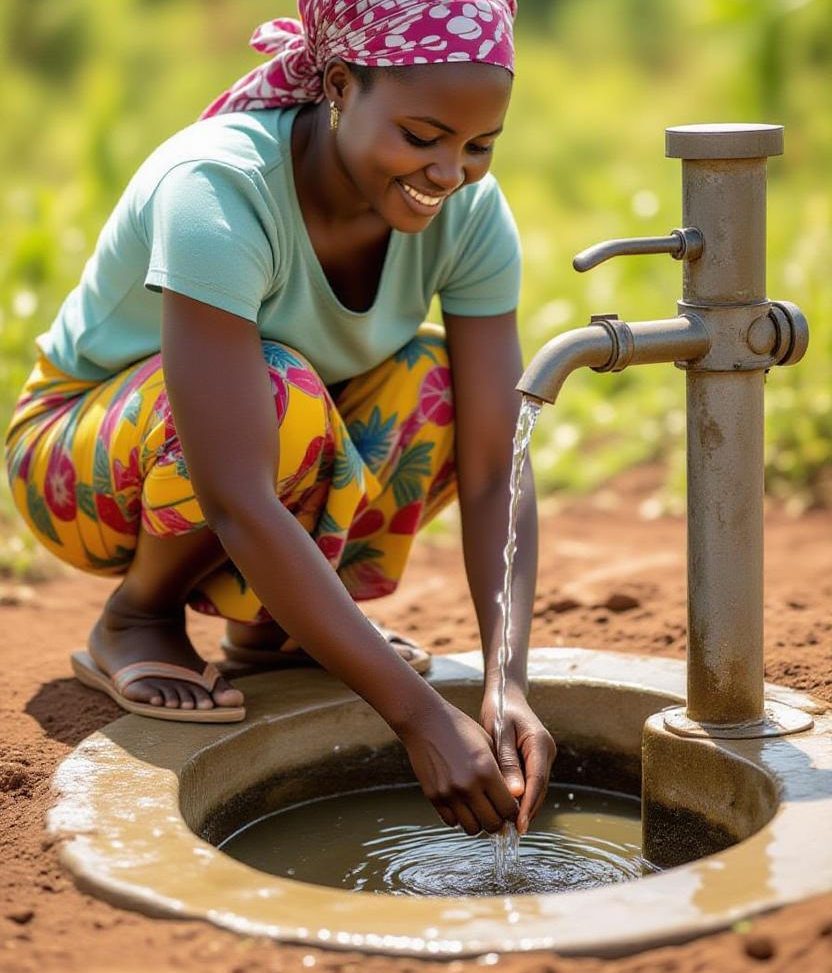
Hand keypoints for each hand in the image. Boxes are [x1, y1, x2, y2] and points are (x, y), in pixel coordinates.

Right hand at [397, 698, 518, 835]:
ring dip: (479, 822)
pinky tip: (462, 804)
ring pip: (472, 829)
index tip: (511, 808)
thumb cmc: (460, 728)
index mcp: (486, 770)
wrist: (424, 721)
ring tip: (479, 809)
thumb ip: (502, 771)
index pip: (509, 809)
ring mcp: (449, 793)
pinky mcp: (433, 796)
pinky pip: (451, 821)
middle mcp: (468, 786)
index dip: (513, 811)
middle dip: (499, 821)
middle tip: (497, 811)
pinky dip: (459, 818)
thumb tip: (515, 798)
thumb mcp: (488, 744)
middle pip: (493, 824)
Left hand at [480, 685, 556, 833]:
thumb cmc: (500, 711)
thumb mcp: (500, 733)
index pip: (537, 782)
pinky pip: (529, 783)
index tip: (519, 826)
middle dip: (527, 811)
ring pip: (535, 789)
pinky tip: (507, 809)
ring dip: (524, 807)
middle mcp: (546, 752)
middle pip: (539, 789)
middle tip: (510, 833)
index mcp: (540, 744)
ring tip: (507, 826)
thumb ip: (507, 762)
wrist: (504, 695)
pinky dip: (520, 797)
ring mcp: (542, 756)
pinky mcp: (534, 760)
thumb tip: (516, 794)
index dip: (528, 806)